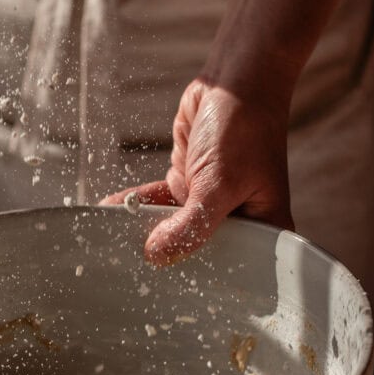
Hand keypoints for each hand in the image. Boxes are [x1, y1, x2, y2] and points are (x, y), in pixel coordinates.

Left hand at [100, 77, 293, 264]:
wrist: (236, 82)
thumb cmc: (245, 131)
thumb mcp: (219, 185)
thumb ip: (190, 225)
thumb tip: (157, 256)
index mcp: (263, 230)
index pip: (231, 268)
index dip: (201, 281)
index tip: (164, 293)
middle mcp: (238, 221)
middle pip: (198, 250)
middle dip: (166, 255)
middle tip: (127, 272)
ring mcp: (210, 202)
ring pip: (173, 225)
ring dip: (143, 228)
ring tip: (110, 243)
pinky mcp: (189, 183)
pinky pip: (159, 201)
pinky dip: (136, 205)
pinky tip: (110, 212)